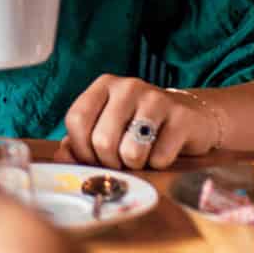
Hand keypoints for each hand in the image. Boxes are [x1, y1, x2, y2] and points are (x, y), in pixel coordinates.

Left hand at [59, 76, 220, 170]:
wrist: (192, 117)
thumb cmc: (139, 127)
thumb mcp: (106, 128)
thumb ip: (79, 143)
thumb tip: (61, 157)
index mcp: (104, 86)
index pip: (77, 119)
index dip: (81, 149)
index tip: (93, 158)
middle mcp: (128, 87)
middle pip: (102, 140)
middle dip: (110, 162)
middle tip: (121, 161)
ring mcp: (157, 99)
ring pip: (130, 151)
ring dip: (135, 166)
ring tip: (142, 156)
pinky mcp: (182, 118)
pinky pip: (159, 158)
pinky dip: (159, 165)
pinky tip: (164, 152)